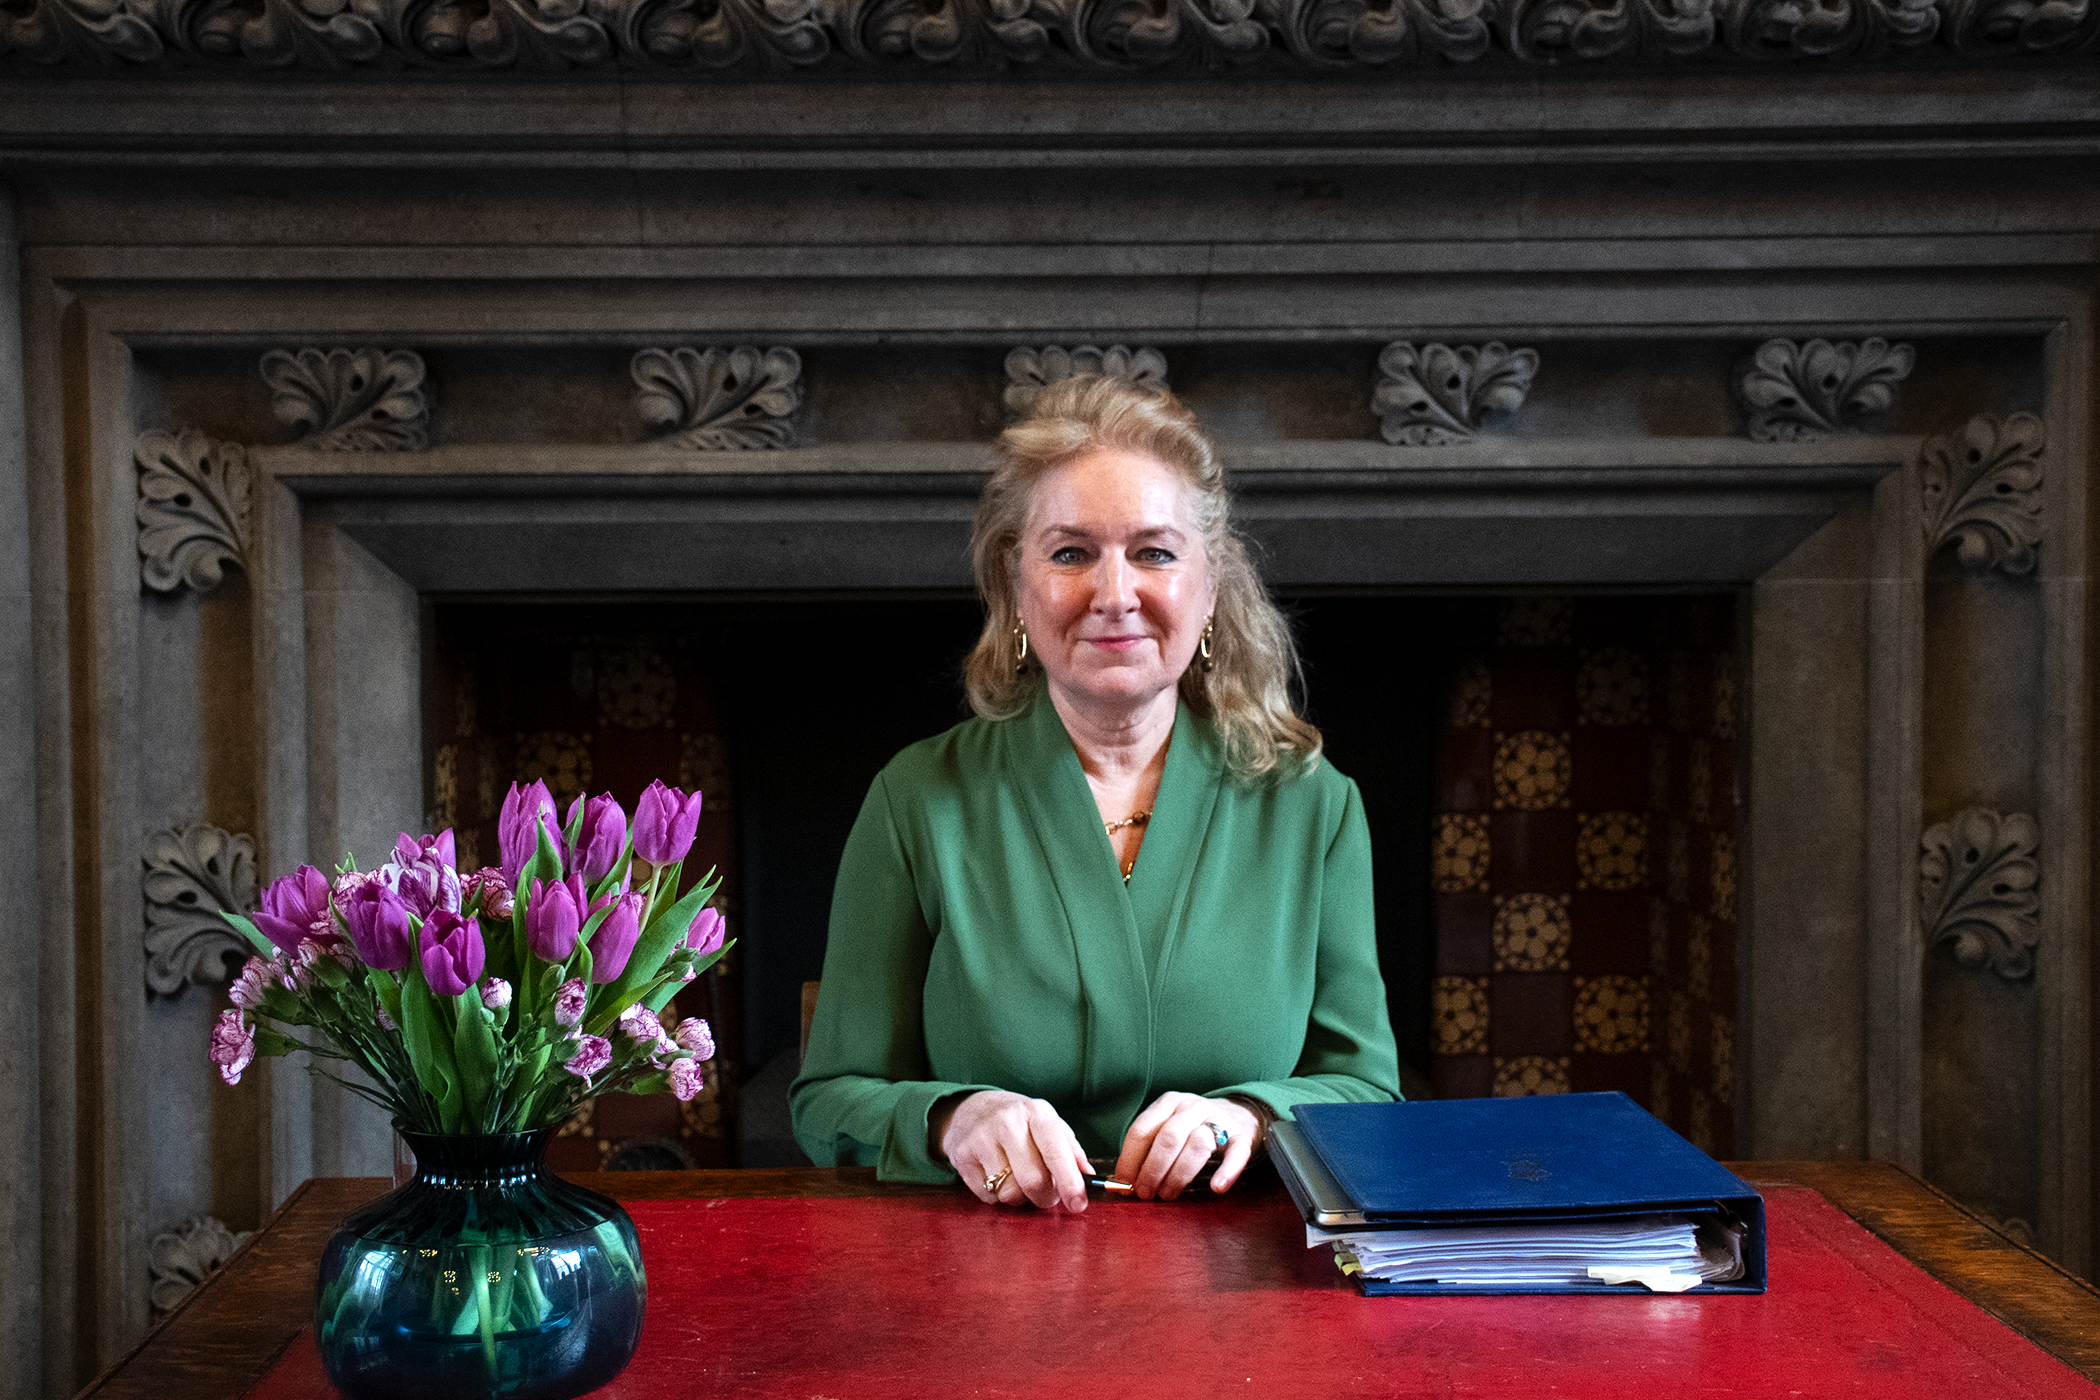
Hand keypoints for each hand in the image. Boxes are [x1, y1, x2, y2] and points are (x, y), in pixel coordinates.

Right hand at [934, 1090, 1092, 1212]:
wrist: (970, 1108)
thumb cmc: (1018, 1121)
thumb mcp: (1047, 1124)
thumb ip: (1071, 1150)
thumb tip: (1090, 1179)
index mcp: (1036, 1112)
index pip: (1056, 1152)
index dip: (1070, 1183)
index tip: (1078, 1205)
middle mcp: (1008, 1122)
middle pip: (1033, 1180)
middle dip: (1045, 1197)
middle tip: (1046, 1196)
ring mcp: (982, 1138)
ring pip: (1010, 1192)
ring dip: (1020, 1197)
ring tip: (1017, 1179)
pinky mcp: (962, 1156)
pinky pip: (988, 1196)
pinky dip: (998, 1196)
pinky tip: (995, 1176)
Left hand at [1112, 1093, 1261, 1200]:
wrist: (1238, 1113)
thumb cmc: (1192, 1128)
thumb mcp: (1168, 1126)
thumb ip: (1148, 1148)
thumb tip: (1124, 1182)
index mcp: (1168, 1102)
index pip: (1142, 1129)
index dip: (1129, 1159)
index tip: (1123, 1183)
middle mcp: (1192, 1106)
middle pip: (1168, 1137)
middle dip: (1152, 1170)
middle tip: (1144, 1193)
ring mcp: (1219, 1118)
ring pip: (1197, 1144)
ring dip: (1179, 1174)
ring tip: (1168, 1194)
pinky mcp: (1241, 1135)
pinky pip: (1236, 1153)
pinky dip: (1227, 1171)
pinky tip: (1216, 1187)